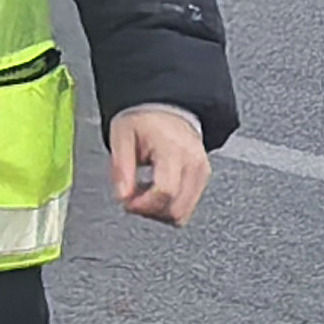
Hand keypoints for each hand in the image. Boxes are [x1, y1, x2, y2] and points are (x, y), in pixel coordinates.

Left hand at [108, 107, 210, 227]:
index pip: (165, 191)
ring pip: (182, 213)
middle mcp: (193, 163)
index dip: (143, 205)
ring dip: (157, 212)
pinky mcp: (202, 179)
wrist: (166, 110)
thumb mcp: (121, 136)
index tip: (127, 202)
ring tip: (142, 192)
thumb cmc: (144, 121)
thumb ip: (120, 167)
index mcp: (173, 150)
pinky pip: (185, 207)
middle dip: (148, 211)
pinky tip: (154, 192)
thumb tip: (122, 197)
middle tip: (131, 197)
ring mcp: (201, 172)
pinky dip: (167, 207)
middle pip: (176, 208)